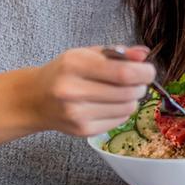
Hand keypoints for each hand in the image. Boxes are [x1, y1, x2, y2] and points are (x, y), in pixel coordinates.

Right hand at [21, 45, 155, 135]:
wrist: (36, 98)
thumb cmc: (65, 72)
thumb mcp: (87, 53)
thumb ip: (118, 53)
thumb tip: (144, 54)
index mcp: (75, 65)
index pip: (123, 73)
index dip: (144, 73)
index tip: (148, 71)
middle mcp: (73, 91)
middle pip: (128, 92)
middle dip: (140, 85)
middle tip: (135, 81)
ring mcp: (77, 114)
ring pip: (127, 108)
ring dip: (132, 99)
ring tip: (120, 92)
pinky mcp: (82, 130)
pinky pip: (119, 121)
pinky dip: (121, 111)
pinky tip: (109, 104)